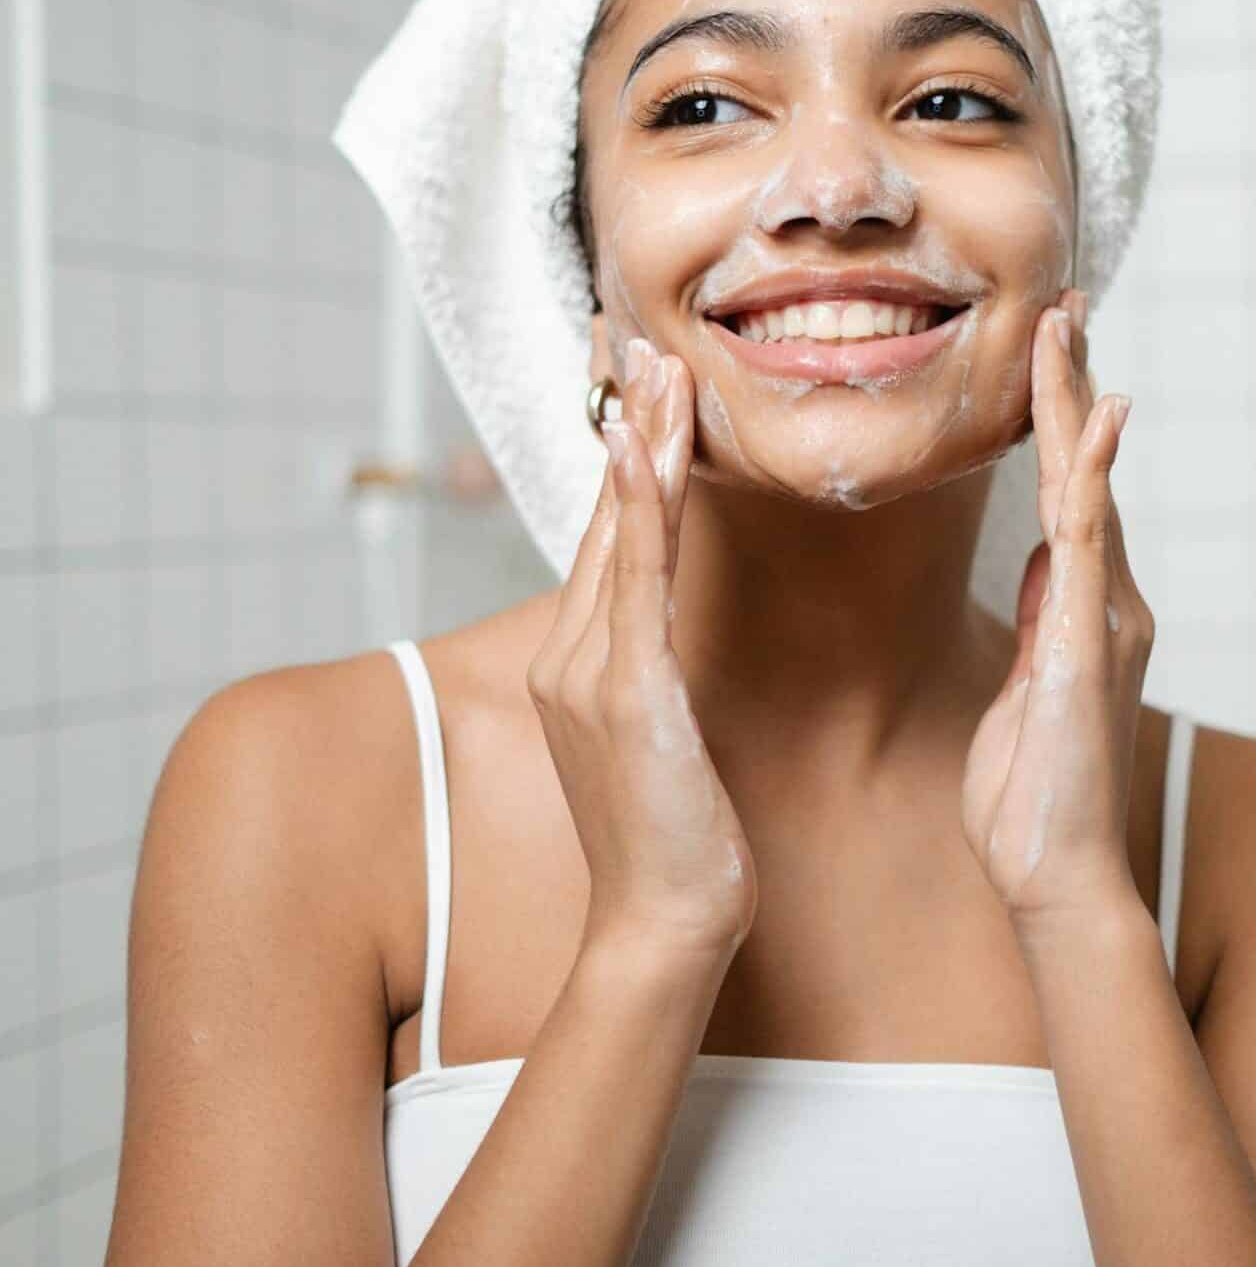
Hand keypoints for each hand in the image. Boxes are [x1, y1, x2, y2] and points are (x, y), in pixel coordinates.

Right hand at [526, 338, 756, 961]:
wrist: (661, 922)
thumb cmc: (672, 837)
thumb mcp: (659, 737)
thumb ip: (650, 671)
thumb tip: (667, 632)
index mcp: (581, 661)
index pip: (611, 536)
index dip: (627, 457)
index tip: (640, 389)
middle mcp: (572, 653)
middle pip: (608, 515)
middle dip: (627, 425)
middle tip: (641, 344)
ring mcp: (590, 670)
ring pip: (620, 530)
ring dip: (639, 442)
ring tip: (655, 368)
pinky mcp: (626, 691)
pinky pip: (636, 579)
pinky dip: (639, 507)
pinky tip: (643, 449)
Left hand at [960, 290, 1154, 934]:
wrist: (1056, 873)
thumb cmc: (1034, 796)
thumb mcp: (1027, 687)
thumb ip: (1044, 619)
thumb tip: (1047, 560)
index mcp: (1081, 607)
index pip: (1067, 492)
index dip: (1057, 420)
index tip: (1049, 354)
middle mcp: (1104, 598)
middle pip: (1082, 470)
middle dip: (1072, 386)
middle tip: (1066, 306)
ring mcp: (1101, 614)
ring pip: (1085, 484)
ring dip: (1074, 402)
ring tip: (1067, 325)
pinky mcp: (1086, 638)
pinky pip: (1087, 537)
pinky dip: (1090, 472)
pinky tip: (1092, 416)